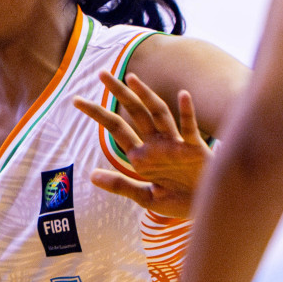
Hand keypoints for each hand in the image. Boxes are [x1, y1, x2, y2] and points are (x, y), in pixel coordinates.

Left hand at [73, 71, 210, 217]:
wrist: (205, 208)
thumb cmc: (176, 202)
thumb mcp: (144, 196)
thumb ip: (121, 185)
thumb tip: (91, 176)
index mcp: (141, 155)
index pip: (116, 128)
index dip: (97, 114)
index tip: (76, 101)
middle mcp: (156, 144)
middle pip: (135, 112)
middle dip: (119, 93)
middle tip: (102, 73)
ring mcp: (176, 144)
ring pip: (159, 114)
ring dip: (147, 96)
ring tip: (132, 78)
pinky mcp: (195, 150)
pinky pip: (190, 128)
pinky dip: (187, 112)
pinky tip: (183, 95)